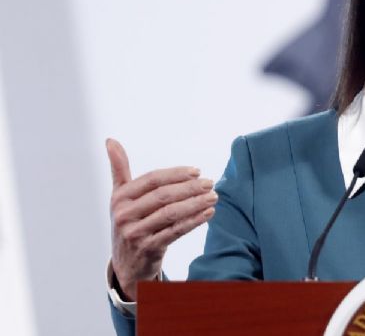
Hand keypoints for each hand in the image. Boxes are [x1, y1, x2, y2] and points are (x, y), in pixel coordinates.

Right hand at [107, 138, 216, 299]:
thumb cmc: (129, 221)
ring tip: (213, 196)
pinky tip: (208, 212)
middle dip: (189, 188)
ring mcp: (135, 233)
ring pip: (171, 214)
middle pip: (163, 196)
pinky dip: (194, 221)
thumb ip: (119, 169)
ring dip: (196, 203)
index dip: (176, 174)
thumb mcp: (120, 196)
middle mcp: (124, 215)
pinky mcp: (148, 248)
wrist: (127, 263)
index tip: (197, 171)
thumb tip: (110, 140)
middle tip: (209, 183)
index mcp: (120, 197)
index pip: (152, 180)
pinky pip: (176, 231)